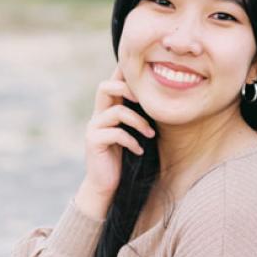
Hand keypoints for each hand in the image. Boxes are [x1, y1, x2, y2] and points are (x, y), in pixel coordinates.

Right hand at [82, 65, 155, 197]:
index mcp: (107, 109)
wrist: (106, 184)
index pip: (112, 83)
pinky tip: (139, 150)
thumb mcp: (132, 133)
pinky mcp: (93, 141)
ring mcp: (93, 127)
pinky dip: (132, 141)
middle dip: (128, 89)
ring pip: (117, 112)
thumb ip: (138, 116)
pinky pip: (116, 133)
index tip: (144, 72)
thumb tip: (162, 101)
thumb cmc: (124, 158)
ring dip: (139, 122)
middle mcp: (97, 115)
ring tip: (151, 134)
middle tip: (147, 102)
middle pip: (105, 87)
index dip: (123, 73)